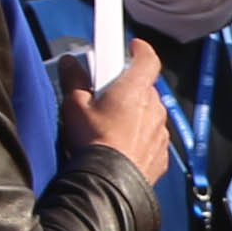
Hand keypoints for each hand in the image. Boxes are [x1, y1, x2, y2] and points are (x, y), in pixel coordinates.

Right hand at [65, 38, 170, 179]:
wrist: (110, 185)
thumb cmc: (93, 143)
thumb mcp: (75, 107)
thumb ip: (74, 80)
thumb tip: (70, 63)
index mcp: (135, 89)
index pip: (147, 59)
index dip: (141, 50)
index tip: (133, 46)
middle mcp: (154, 107)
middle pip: (146, 88)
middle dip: (129, 88)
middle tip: (108, 95)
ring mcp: (161, 132)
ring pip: (151, 114)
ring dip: (136, 114)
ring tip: (111, 125)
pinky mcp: (161, 154)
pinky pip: (152, 138)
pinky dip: (140, 138)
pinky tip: (122, 146)